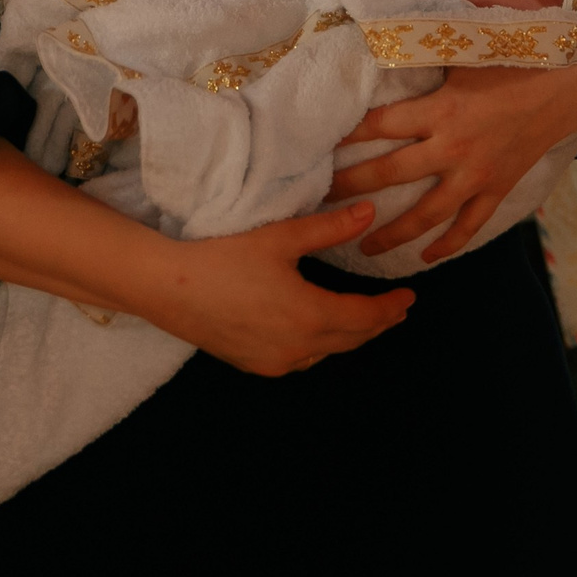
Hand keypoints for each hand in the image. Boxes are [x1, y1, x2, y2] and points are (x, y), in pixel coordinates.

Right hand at [0, 139, 409, 380]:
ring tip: (363, 317)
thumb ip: (329, 227)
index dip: (391, 308)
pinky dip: (320, 344)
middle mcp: (298, 348)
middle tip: (395, 309)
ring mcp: (274, 362)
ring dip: (348, 335)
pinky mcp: (254, 364)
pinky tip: (318, 329)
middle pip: (351, 339)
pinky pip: (301, 358)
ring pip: (326, 351)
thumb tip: (369, 212)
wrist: (167, 287)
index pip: (366, 318)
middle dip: (376, 324)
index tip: (409, 298)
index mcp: (310, 316)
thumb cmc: (223, 257)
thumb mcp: (281, 237)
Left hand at [329, 65, 576, 261]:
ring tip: (362, 246)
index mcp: (440, 109)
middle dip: (351, 187)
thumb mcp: (465, 55)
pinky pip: (468, 226)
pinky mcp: (496, 190)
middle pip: (390, 173)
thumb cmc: (513, 62)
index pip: (380, 125)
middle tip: (321, 201)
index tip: (318, 145)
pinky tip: (425, 257)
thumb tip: (379, 51)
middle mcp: (452, 147)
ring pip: (425, 214)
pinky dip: (447, 245)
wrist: (566, 87)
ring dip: (392, 233)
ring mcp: (476, 175)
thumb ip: (425, 62)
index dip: (347, 134)